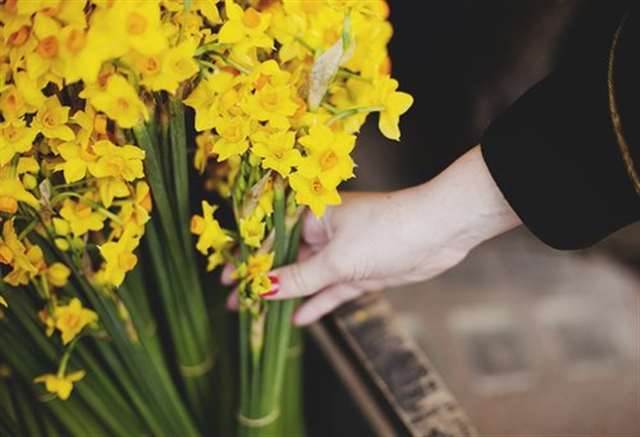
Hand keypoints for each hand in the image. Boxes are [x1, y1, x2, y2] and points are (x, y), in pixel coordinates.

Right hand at [225, 146, 520, 325]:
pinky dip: (316, 303)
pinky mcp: (359, 271)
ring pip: (306, 277)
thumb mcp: (337, 258)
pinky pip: (330, 290)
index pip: (268, 236)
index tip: (224, 278)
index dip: (245, 258)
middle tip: (235, 303)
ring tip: (257, 314)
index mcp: (312, 215)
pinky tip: (298, 319)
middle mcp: (323, 232)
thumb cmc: (386, 231)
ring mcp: (342, 253)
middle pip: (285, 259)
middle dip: (261, 281)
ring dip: (285, 295)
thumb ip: (298, 278)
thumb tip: (260, 288)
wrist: (440, 231)